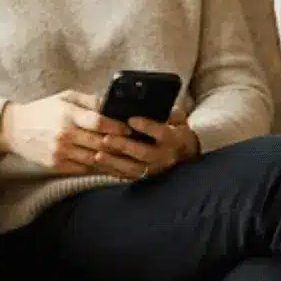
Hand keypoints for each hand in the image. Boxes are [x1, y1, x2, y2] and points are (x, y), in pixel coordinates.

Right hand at [0, 90, 128, 173]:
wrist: (14, 129)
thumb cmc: (43, 110)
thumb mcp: (64, 97)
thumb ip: (89, 101)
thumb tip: (112, 105)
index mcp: (68, 114)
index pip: (98, 121)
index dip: (116, 127)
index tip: (129, 129)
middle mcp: (65, 134)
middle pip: (100, 142)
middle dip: (120, 145)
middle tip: (136, 146)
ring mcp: (61, 151)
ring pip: (94, 159)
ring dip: (113, 160)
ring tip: (129, 160)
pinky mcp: (57, 164)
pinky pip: (84, 169)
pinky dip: (98, 168)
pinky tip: (111, 168)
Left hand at [74, 100, 198, 181]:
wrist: (183, 153)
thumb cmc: (175, 129)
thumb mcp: (177, 118)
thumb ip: (168, 112)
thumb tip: (155, 103)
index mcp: (174, 140)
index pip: (162, 133)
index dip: (147, 126)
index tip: (131, 119)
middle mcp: (164, 157)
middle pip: (144, 153)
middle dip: (125, 146)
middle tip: (106, 138)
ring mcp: (154, 169)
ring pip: (133, 169)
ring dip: (114, 162)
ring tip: (98, 155)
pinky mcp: (143, 177)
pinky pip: (126, 176)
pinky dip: (111, 170)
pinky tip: (98, 163)